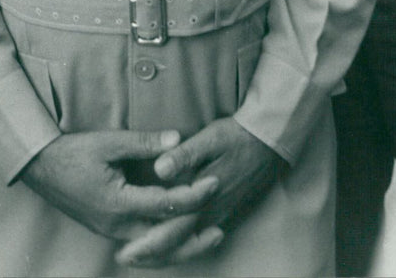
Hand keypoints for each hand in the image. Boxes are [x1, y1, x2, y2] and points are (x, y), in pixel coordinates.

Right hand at [20, 130, 217, 241]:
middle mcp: (118, 226)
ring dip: (182, 244)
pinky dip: (164, 244)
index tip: (214, 181)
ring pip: (155, 248)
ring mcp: (112, 232)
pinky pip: (143, 245)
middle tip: (220, 225)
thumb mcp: (108, 142)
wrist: (40, 168)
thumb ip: (144, 142)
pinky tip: (176, 236)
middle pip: (165, 240)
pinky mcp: (109, 231)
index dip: (194, 194)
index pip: (167, 204)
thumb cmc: (72, 152)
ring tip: (207, 237)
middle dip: (194, 233)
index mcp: (119, 203)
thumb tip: (177, 139)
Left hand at [115, 118, 283, 267]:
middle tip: (125, 258)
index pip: (171, 230)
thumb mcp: (210, 139)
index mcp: (203, 197)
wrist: (270, 141)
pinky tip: (174, 243)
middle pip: (179, 243)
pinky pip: (203, 237)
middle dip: (151, 254)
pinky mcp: (228, 211)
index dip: (147, 243)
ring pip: (190, 243)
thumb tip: (159, 170)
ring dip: (166, 252)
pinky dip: (185, 245)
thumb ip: (185, 156)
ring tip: (143, 255)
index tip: (125, 252)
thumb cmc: (237, 137)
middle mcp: (212, 213)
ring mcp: (222, 214)